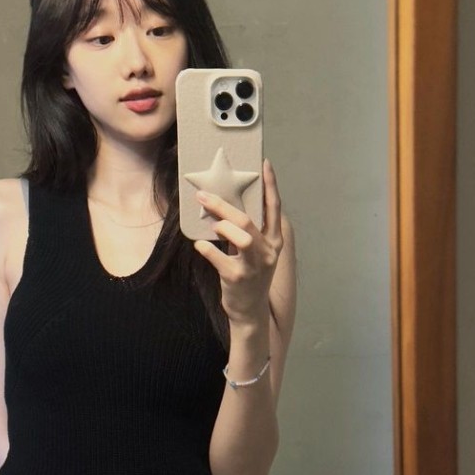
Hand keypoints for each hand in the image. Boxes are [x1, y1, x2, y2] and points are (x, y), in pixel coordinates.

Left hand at [193, 159, 283, 325]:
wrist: (250, 311)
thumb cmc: (250, 276)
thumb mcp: (256, 253)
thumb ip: (247, 231)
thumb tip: (226, 207)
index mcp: (274, 241)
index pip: (274, 207)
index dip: (270, 185)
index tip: (264, 163)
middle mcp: (268, 251)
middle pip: (247, 220)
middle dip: (223, 205)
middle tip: (203, 195)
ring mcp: (253, 266)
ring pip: (240, 236)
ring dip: (220, 225)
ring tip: (209, 224)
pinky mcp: (237, 278)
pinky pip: (218, 258)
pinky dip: (206, 249)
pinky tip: (199, 245)